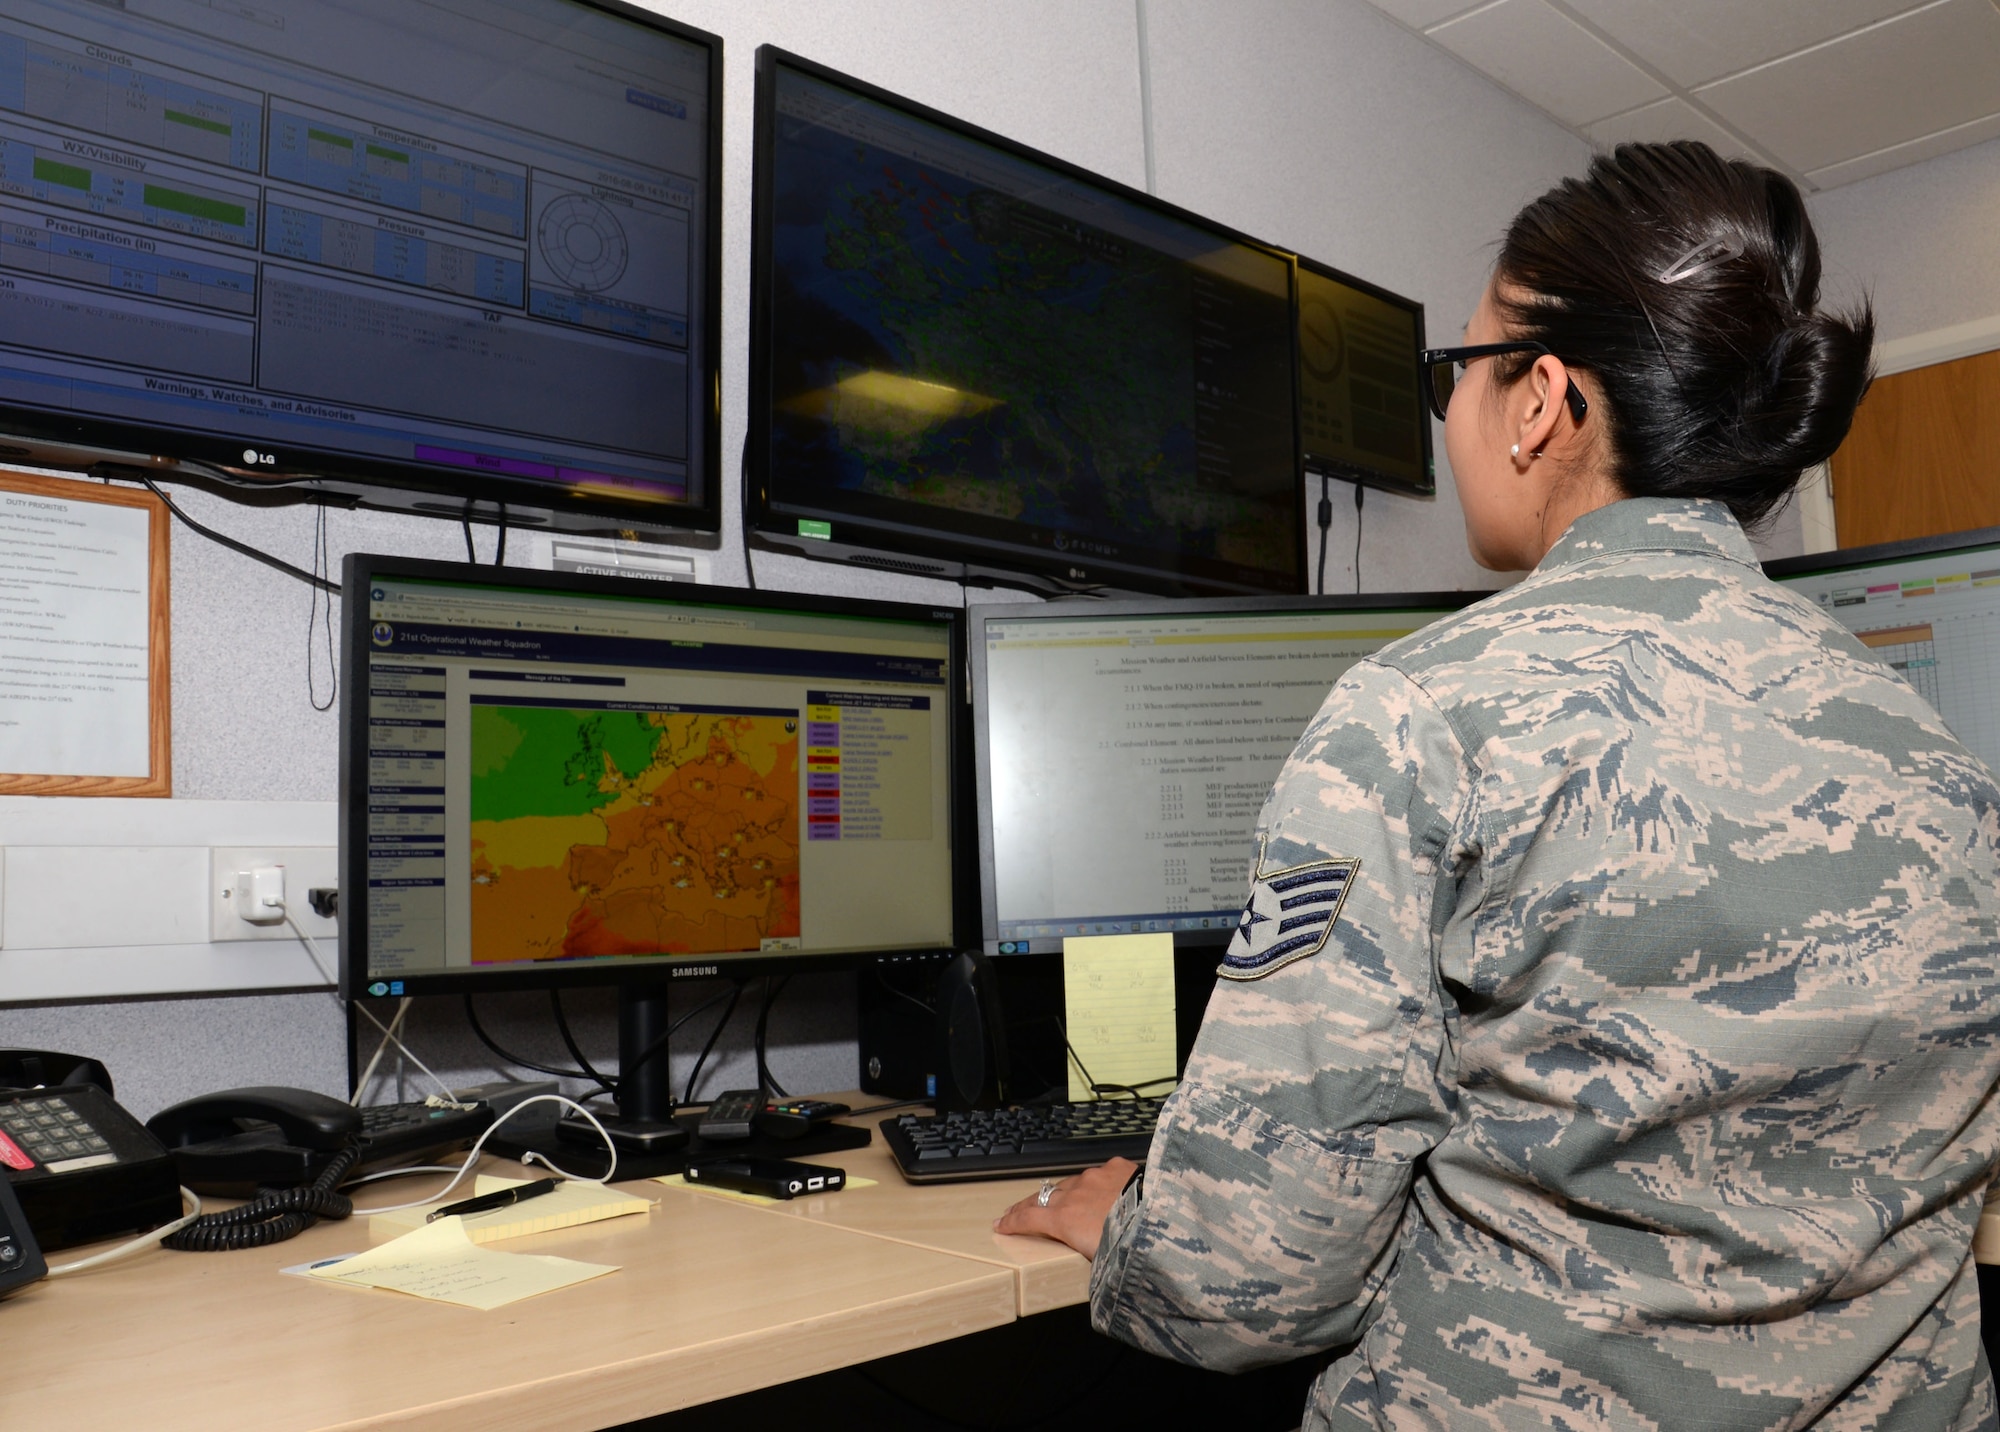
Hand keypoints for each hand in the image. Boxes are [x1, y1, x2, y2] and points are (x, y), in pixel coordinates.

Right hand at [992, 1157, 1136, 1258]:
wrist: (1159, 1217)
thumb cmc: (1129, 1246)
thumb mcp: (1097, 1262)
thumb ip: (1083, 1255)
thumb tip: (1085, 1264)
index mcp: (1064, 1220)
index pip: (1028, 1219)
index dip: (1011, 1222)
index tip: (999, 1224)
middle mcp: (1073, 1194)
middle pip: (1043, 1198)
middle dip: (1030, 1205)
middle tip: (1017, 1210)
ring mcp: (1094, 1177)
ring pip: (1072, 1184)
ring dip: (1067, 1194)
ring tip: (1066, 1202)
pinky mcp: (1115, 1167)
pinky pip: (1101, 1174)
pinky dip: (1100, 1183)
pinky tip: (1108, 1190)